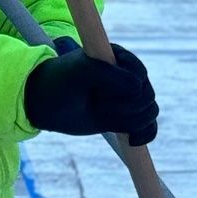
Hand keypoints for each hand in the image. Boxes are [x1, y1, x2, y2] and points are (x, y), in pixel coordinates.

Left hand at [25, 42, 158, 145]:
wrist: (46, 105)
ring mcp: (129, 98)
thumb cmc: (61, 82)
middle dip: (124, 107)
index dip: (124, 89)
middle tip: (97, 105)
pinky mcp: (128, 117)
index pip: (140, 75)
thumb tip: (139, 89)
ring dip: (129, 121)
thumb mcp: (82, 72)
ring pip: (150, 113)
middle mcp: (128, 75)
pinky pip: (150, 128)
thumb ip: (112, 76)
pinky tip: (131, 140)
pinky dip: (144, 135)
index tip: (98, 92)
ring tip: (102, 116)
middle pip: (147, 96)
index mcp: (119, 57)